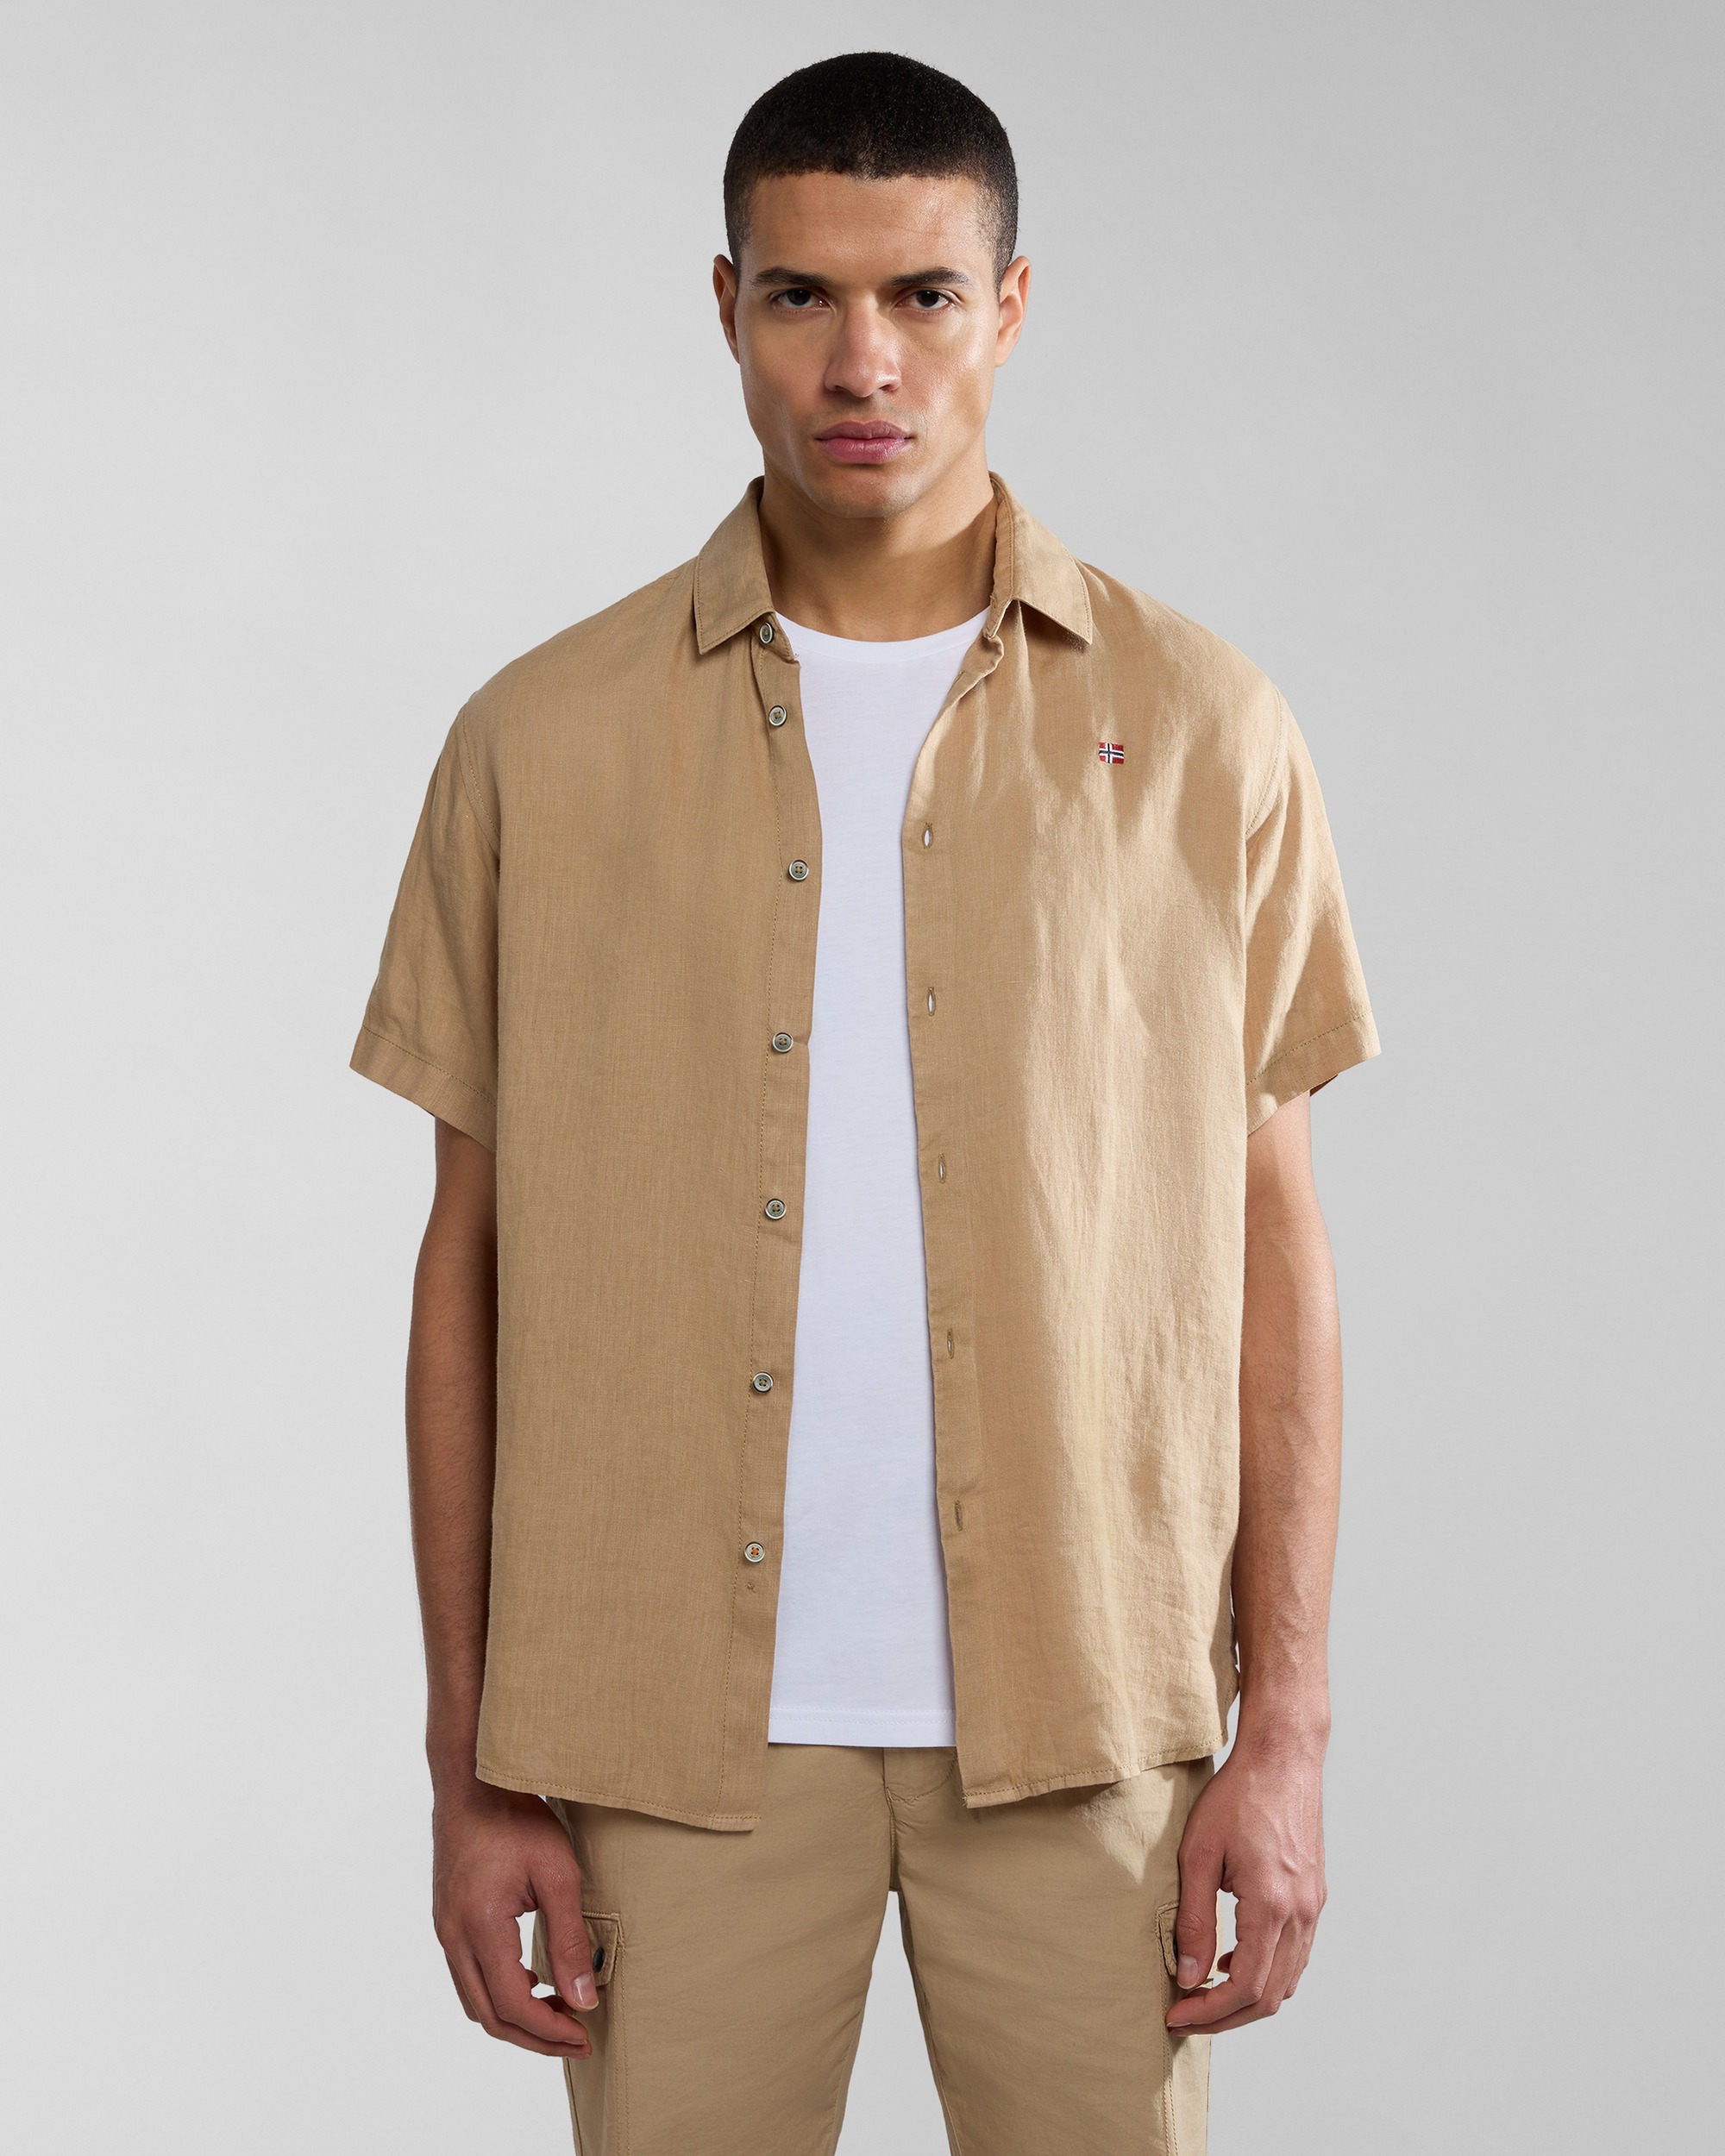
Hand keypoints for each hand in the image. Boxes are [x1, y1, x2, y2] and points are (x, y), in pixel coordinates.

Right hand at [431, 1779, 597, 2057]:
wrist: (472, 1781)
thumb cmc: (516, 1818)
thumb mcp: (558, 1874)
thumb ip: (570, 1940)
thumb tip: (585, 1999)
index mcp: (479, 1927)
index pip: (513, 2005)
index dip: (549, 2031)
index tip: (585, 2035)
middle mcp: (453, 1936)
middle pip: (490, 2016)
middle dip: (535, 2036)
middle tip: (578, 2038)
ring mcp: (445, 1929)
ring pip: (475, 2001)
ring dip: (516, 2017)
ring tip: (560, 2012)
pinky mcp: (447, 1920)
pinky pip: (468, 1977)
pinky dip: (500, 1992)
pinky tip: (533, 1981)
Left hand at [1164, 1719, 1326, 2034]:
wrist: (1282, 1758)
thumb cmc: (1237, 1796)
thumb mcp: (1198, 1853)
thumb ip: (1193, 1919)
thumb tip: (1188, 1977)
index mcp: (1272, 1906)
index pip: (1246, 1987)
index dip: (1209, 2012)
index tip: (1174, 2016)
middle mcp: (1301, 1914)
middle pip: (1269, 1996)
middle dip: (1225, 2016)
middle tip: (1185, 2015)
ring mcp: (1313, 1907)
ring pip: (1287, 1981)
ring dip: (1247, 1999)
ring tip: (1204, 1993)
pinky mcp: (1314, 1897)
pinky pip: (1295, 1956)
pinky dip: (1267, 1973)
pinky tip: (1233, 1959)